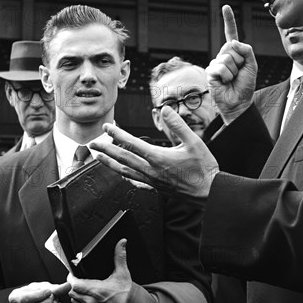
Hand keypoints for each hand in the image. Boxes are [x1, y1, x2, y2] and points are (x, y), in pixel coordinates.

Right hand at [9, 281, 69, 302]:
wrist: (35, 299)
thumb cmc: (36, 291)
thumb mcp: (42, 286)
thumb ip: (54, 287)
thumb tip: (67, 286)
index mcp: (15, 298)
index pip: (25, 299)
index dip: (39, 295)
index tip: (49, 291)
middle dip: (47, 302)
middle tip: (54, 296)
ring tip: (56, 301)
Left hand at [67, 239, 132, 302]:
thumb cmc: (128, 294)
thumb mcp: (123, 273)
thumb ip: (120, 256)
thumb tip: (121, 243)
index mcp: (96, 289)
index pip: (74, 283)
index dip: (71, 277)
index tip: (73, 274)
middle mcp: (91, 301)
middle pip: (71, 292)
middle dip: (73, 285)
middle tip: (78, 280)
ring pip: (74, 302)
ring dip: (76, 295)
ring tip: (82, 290)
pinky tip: (86, 300)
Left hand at [91, 113, 218, 200]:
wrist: (209, 192)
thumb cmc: (203, 168)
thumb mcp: (194, 142)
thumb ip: (178, 125)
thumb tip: (165, 110)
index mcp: (158, 158)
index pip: (132, 144)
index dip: (117, 134)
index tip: (108, 127)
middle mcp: (151, 171)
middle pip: (122, 159)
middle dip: (105, 150)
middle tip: (93, 143)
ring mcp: (152, 181)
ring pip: (125, 171)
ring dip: (109, 163)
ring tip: (98, 157)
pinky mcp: (156, 188)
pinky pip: (135, 182)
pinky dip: (125, 177)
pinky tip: (121, 175)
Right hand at [207, 5, 256, 123]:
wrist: (238, 102)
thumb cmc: (245, 86)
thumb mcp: (252, 65)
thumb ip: (247, 50)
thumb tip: (233, 42)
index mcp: (234, 53)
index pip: (231, 34)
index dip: (229, 21)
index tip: (226, 7)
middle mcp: (223, 56)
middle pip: (231, 46)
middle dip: (239, 60)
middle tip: (238, 73)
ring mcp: (216, 63)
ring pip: (227, 58)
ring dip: (233, 71)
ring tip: (232, 79)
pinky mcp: (210, 72)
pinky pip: (221, 67)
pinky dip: (227, 76)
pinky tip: (225, 82)